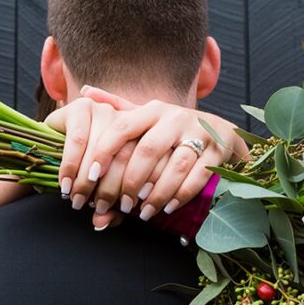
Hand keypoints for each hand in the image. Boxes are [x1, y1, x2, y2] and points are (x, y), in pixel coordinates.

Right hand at [45, 97, 156, 229]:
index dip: (140, 187)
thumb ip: (110, 208)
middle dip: (110, 188)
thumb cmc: (88, 171)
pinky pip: (78, 140)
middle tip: (98, 208)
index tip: (127, 210)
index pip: (152, 161)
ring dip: (87, 180)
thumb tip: (102, 223)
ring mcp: (105, 110)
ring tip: (78, 199)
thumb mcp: (107, 191)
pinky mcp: (81, 107)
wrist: (56, 144)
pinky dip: (71, 166)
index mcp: (146, 137)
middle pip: (126, 156)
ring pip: (101, 149)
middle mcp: (129, 119)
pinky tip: (66, 184)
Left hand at [80, 86, 246, 220]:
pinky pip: (197, 176)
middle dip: (131, 181)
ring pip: (174, 166)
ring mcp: (198, 134)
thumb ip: (117, 108)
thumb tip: (84, 91)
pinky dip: (180, 195)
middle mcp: (175, 118)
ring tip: (143, 213)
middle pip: (148, 150)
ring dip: (156, 193)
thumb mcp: (147, 116)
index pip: (122, 128)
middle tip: (121, 205)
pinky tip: (166, 209)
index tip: (90, 176)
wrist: (219, 130)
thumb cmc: (171, 128)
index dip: (104, 152)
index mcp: (152, 110)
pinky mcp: (216, 151)